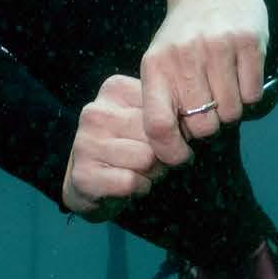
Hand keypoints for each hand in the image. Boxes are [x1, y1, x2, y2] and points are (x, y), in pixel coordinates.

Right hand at [63, 70, 163, 216]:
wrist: (90, 185)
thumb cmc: (128, 148)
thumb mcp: (147, 121)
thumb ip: (166, 114)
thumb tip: (194, 123)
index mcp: (114, 89)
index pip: (163, 108)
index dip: (170, 130)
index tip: (158, 138)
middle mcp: (95, 112)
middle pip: (156, 135)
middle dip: (162, 153)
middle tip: (150, 159)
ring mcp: (85, 142)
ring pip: (146, 159)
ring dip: (152, 172)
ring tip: (138, 171)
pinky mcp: (83, 174)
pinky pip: (131, 182)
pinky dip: (138, 188)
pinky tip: (127, 184)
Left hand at [140, 0, 268, 167]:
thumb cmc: (184, 32)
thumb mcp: (161, 60)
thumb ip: (165, 99)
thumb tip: (176, 147)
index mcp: (156, 66)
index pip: (158, 125)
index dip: (170, 151)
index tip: (182, 156)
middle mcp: (184, 56)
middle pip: (202, 126)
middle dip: (208, 126)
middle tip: (209, 107)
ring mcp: (217, 48)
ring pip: (231, 114)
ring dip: (231, 109)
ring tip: (225, 87)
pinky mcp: (248, 41)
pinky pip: (253, 95)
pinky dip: (249, 93)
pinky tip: (240, 74)